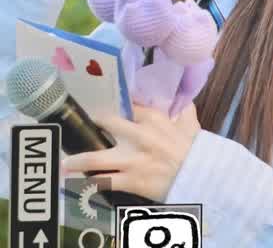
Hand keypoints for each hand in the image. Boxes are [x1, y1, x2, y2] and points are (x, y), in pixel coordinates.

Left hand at [61, 102, 200, 201]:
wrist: (199, 177)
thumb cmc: (194, 149)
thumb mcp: (190, 123)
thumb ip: (183, 109)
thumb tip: (181, 98)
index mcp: (152, 118)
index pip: (127, 106)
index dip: (114, 106)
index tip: (104, 109)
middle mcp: (138, 135)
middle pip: (107, 124)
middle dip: (92, 124)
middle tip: (81, 125)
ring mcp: (132, 159)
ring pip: (97, 158)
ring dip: (79, 160)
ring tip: (65, 163)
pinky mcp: (130, 180)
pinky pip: (105, 182)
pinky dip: (94, 182)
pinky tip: (86, 182)